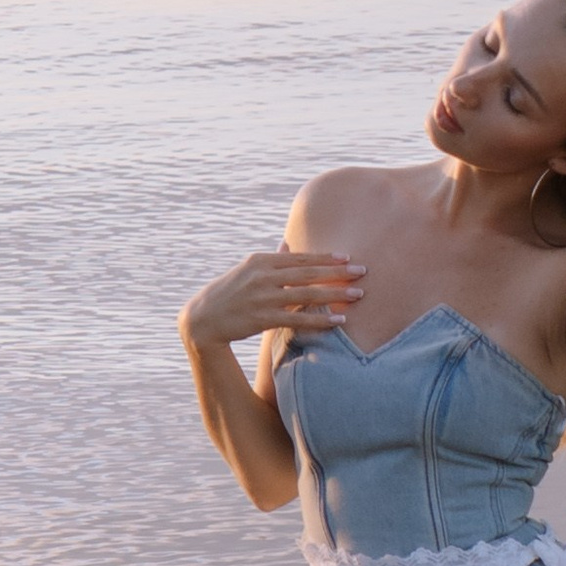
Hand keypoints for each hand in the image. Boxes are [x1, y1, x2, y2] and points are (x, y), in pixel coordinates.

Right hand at [180, 248, 365, 348]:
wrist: (203, 319)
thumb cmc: (229, 293)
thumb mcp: (247, 270)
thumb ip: (271, 259)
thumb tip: (287, 244)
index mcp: (261, 261)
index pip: (300, 258)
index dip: (326, 258)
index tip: (348, 258)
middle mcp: (263, 276)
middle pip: (308, 273)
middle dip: (338, 273)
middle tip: (363, 272)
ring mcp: (263, 297)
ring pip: (307, 294)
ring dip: (335, 294)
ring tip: (358, 296)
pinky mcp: (262, 319)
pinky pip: (298, 318)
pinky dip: (320, 319)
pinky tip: (338, 320)